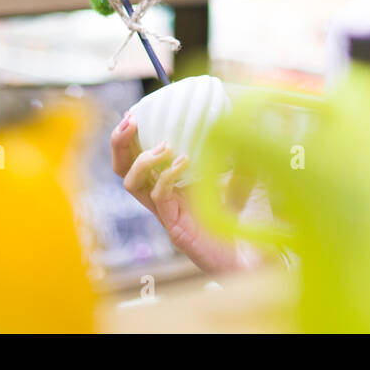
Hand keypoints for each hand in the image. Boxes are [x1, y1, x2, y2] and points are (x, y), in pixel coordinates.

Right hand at [110, 77, 265, 273]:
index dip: (128, 136)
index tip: (135, 111)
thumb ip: (237, 153)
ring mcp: (165, 213)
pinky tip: (184, 161)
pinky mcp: (174, 227)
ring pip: (131, 184)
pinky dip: (168, 175)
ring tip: (164, 145)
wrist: (249, 258)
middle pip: (122, 169)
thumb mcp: (240, 177)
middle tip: (130, 118)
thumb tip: (244, 118)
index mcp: (168, 184)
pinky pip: (159, 197)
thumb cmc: (241, 221)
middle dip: (120, 142)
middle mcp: (160, 198)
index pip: (135, 157)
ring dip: (142, 159)